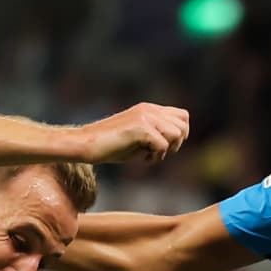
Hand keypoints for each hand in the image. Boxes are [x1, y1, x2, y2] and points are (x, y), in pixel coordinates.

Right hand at [73, 103, 190, 164]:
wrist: (87, 144)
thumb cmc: (110, 146)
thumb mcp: (138, 139)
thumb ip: (157, 136)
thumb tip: (175, 143)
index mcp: (150, 109)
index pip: (183, 116)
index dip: (180, 135)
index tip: (164, 148)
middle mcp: (150, 109)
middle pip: (183, 125)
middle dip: (176, 144)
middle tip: (157, 153)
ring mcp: (145, 117)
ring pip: (176, 134)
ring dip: (167, 151)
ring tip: (149, 156)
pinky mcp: (140, 128)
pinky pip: (162, 145)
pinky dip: (156, 157)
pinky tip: (143, 160)